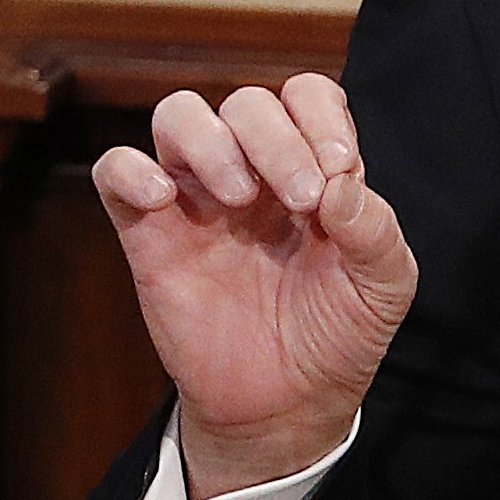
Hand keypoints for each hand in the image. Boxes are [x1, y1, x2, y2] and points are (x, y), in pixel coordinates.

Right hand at [91, 75, 416, 497]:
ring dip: (210, 142)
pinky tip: (163, 200)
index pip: (307, 97)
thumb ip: (375, 230)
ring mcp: (198, 198)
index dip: (320, 115)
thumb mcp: (384, 285)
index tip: (338, 167)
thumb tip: (341, 182)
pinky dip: (130, 170)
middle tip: (299, 201)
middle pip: (248, 103)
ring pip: (179, 116)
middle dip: (276, 138)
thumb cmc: (339, 333)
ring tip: (239, 198)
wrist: (287, 403)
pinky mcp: (148, 233)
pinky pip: (116, 171)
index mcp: (314, 169)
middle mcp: (255, 171)